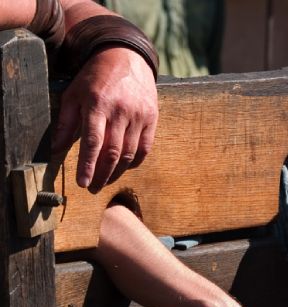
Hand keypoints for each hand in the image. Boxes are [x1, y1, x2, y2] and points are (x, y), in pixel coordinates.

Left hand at [52, 46, 157, 191]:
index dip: (88, 164)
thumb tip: (55, 149)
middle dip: (102, 174)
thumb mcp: (74, 94)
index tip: (82, 182)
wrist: (126, 58)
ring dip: (117, 172)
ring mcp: (139, 115)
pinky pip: (145, 147)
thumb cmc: (96, 78)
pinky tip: (125, 167)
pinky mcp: (152, 118)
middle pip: (113, 152)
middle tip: (92, 188)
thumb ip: (65, 122)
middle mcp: (120, 111)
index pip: (93, 141)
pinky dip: (135, 161)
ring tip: (106, 181)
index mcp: (98, 104)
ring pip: (129, 153)